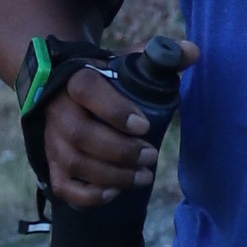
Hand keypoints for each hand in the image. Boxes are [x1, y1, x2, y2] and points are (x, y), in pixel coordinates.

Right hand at [41, 45, 192, 206]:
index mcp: (77, 80)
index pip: (88, 90)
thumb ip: (159, 56)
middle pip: (81, 135)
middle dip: (121, 151)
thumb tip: (192, 51)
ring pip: (75, 163)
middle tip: (152, 156)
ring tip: (144, 177)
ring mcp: (53, 140)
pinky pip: (63, 186)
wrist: (64, 92)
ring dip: (112, 175)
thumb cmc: (102, 80)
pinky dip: (88, 195)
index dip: (115, 110)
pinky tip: (114, 192)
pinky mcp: (54, 163)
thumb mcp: (125, 63)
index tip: (144, 126)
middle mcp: (60, 110)